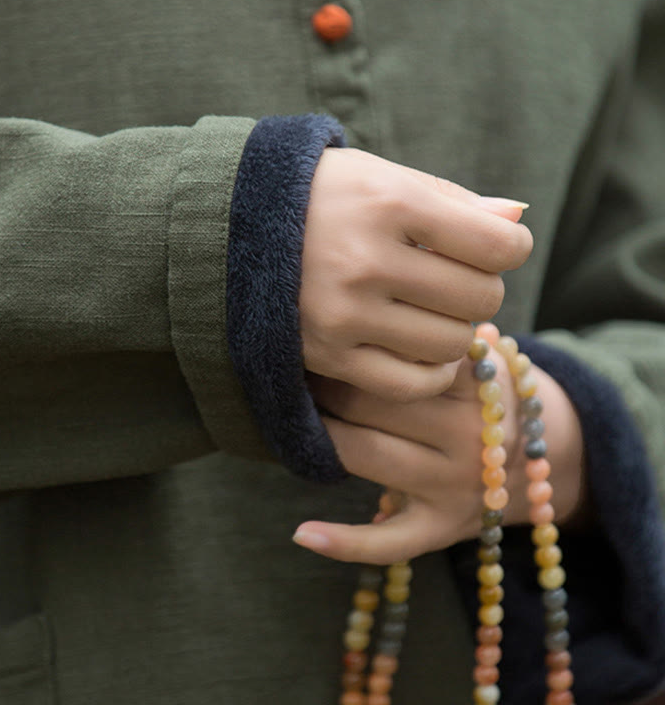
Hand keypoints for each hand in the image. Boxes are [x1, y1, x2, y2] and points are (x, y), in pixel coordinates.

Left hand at [292, 349, 585, 563]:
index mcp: (478, 385)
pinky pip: (387, 543)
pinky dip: (343, 542)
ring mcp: (455, 488)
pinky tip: (303, 533)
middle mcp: (468, 438)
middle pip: (369, 402)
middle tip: (303, 367)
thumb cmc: (494, 391)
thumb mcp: (486, 353)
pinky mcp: (441, 528)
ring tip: (298, 413)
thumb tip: (363, 312)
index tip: (323, 334)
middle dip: (327, 383)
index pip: (396, 357)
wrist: (557, 453)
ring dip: (321, 434)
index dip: (352, 346)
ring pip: (364, 455)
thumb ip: (437, 337)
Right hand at [299, 148, 532, 401]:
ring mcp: (343, 314)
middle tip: (455, 275)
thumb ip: (451, 199)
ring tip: (431, 306)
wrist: (231, 227)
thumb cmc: (320, 196)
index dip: (512, 246)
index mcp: (387, 203)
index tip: (498, 245)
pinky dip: (432, 370)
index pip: (496, 245)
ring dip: (456, 327)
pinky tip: (423, 348)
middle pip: (480, 297)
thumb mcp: (380, 176)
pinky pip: (410, 382)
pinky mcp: (327, 356)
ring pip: (451, 343)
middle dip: (481, 286)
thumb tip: (516, 219)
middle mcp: (365, 261)